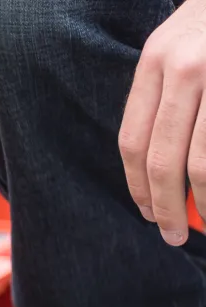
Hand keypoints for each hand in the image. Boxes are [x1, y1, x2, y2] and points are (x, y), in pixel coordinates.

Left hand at [119, 0, 205, 245]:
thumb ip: (164, 92)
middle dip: (166, 206)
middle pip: (162, 159)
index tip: (147, 213)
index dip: (137, 186)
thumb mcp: (180, 45)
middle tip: (172, 235)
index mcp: (155, 61)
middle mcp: (185, 68)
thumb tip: (155, 165)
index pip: (133, 141)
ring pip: (203, 162)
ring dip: (204, 203)